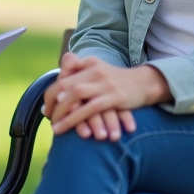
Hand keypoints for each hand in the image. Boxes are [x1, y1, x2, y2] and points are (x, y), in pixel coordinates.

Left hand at [43, 53, 170, 138]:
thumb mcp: (98, 71)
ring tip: (55, 129)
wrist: (146, 83)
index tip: (47, 109)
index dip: (51, 93)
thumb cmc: (117, 81)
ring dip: (63, 113)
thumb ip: (79, 75)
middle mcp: (94, 70)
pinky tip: (72, 129)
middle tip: (48, 118)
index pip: (63, 76)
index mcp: (88, 63)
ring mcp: (104, 83)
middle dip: (53, 104)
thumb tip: (58, 93)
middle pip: (65, 84)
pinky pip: (91, 108)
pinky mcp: (114, 97)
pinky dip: (78, 118)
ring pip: (75, 95)